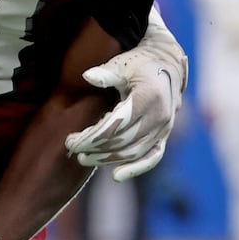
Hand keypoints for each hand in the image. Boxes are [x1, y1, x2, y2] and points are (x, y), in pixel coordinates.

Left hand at [64, 47, 181, 181]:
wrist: (167, 66)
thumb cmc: (139, 63)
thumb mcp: (123, 64)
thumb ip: (107, 73)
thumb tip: (88, 76)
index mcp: (148, 98)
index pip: (115, 125)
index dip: (91, 137)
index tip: (71, 141)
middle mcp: (159, 117)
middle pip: (122, 141)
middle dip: (95, 148)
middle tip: (72, 148)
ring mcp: (164, 129)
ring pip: (134, 152)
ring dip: (108, 159)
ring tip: (85, 158)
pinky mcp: (164, 136)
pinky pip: (152, 157)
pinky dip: (136, 168)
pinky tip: (116, 176)